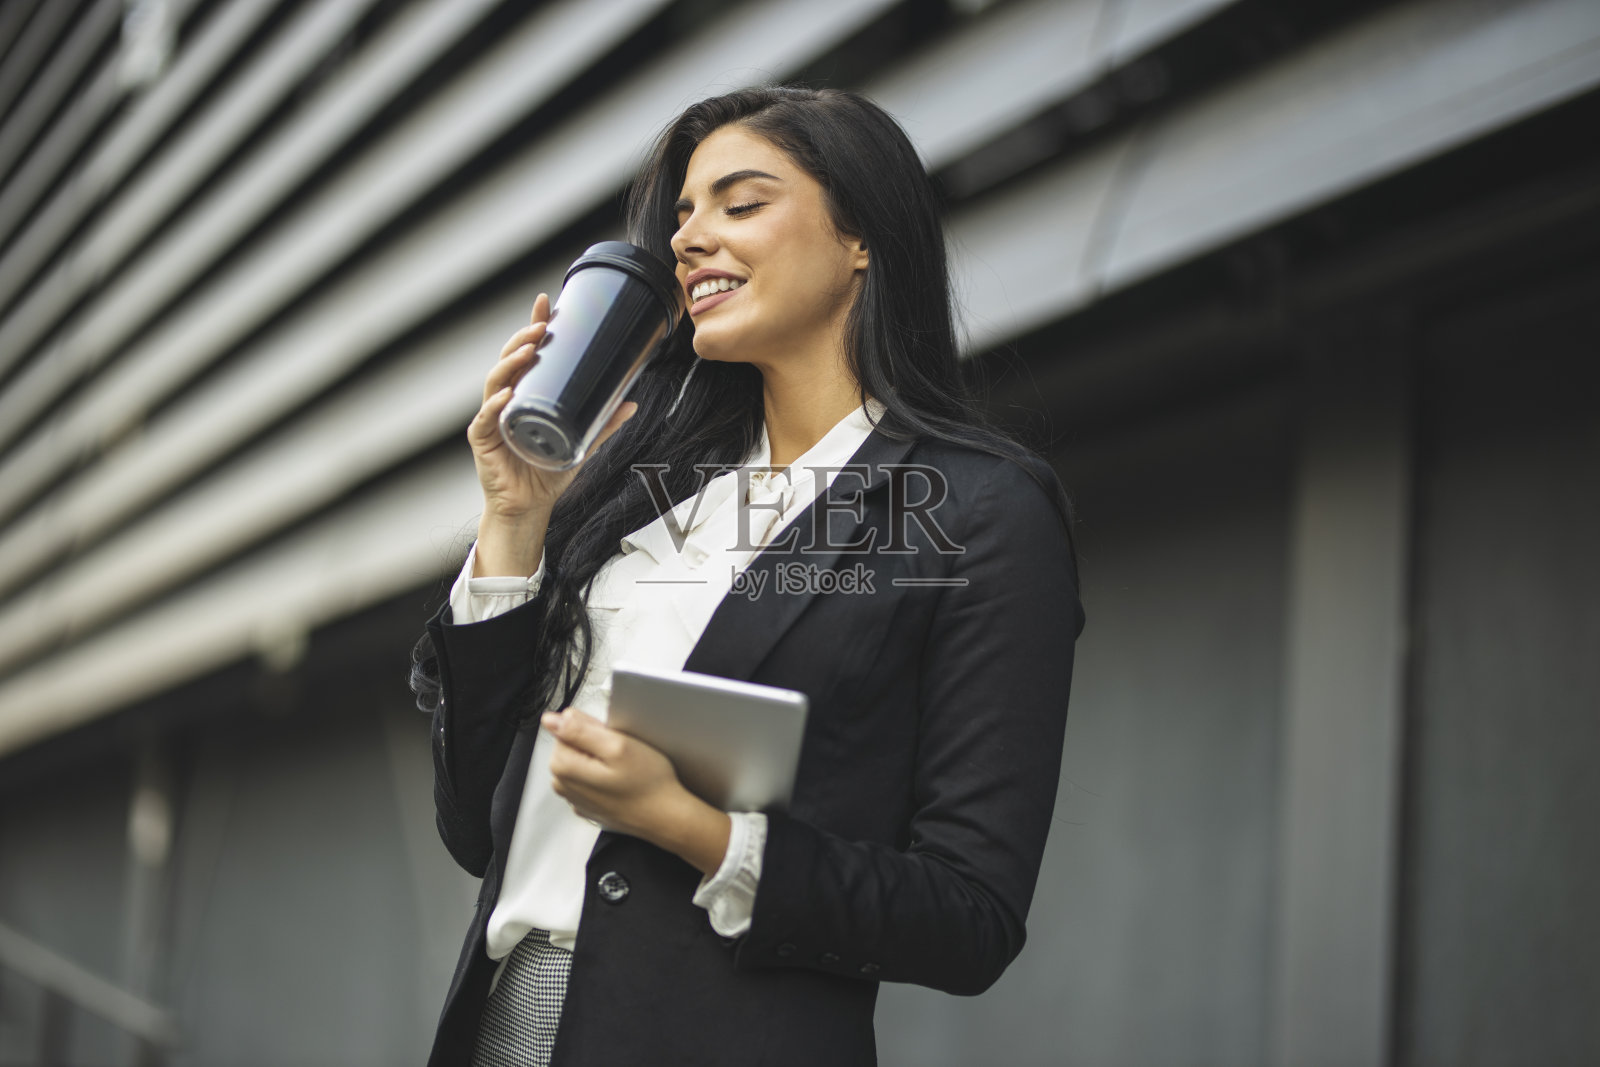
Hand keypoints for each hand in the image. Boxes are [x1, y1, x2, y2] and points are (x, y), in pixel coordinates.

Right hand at [468, 293, 638, 522]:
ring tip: (528, 351)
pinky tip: (506, 395)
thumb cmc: (547, 473)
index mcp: (525, 394)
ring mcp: (492, 418)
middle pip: (509, 360)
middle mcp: (505, 400)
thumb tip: (632, 403)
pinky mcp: (482, 440)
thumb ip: (603, 424)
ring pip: (495, 382)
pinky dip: (494, 406)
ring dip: (510, 364)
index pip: (527, 354)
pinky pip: (486, 419)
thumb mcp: (580, 443)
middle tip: (541, 327)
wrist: (528, 507)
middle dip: (523, 339)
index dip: (533, 326)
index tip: (545, 302)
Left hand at [543, 707, 730, 874]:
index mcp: (564, 767)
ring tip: (623, 768)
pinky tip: (622, 781)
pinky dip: (604, 775)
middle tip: (621, 753)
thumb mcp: (617, 745)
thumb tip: (551, 719)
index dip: (592, 727)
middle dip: (594, 743)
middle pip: (571, 744)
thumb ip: (579, 729)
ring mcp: (575, 797)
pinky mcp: (588, 804)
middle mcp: (563, 785)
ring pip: (581, 760)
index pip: (565, 728)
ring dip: (600, 759)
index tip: (612, 739)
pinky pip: (591, 777)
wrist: (665, 817)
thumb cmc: (647, 785)